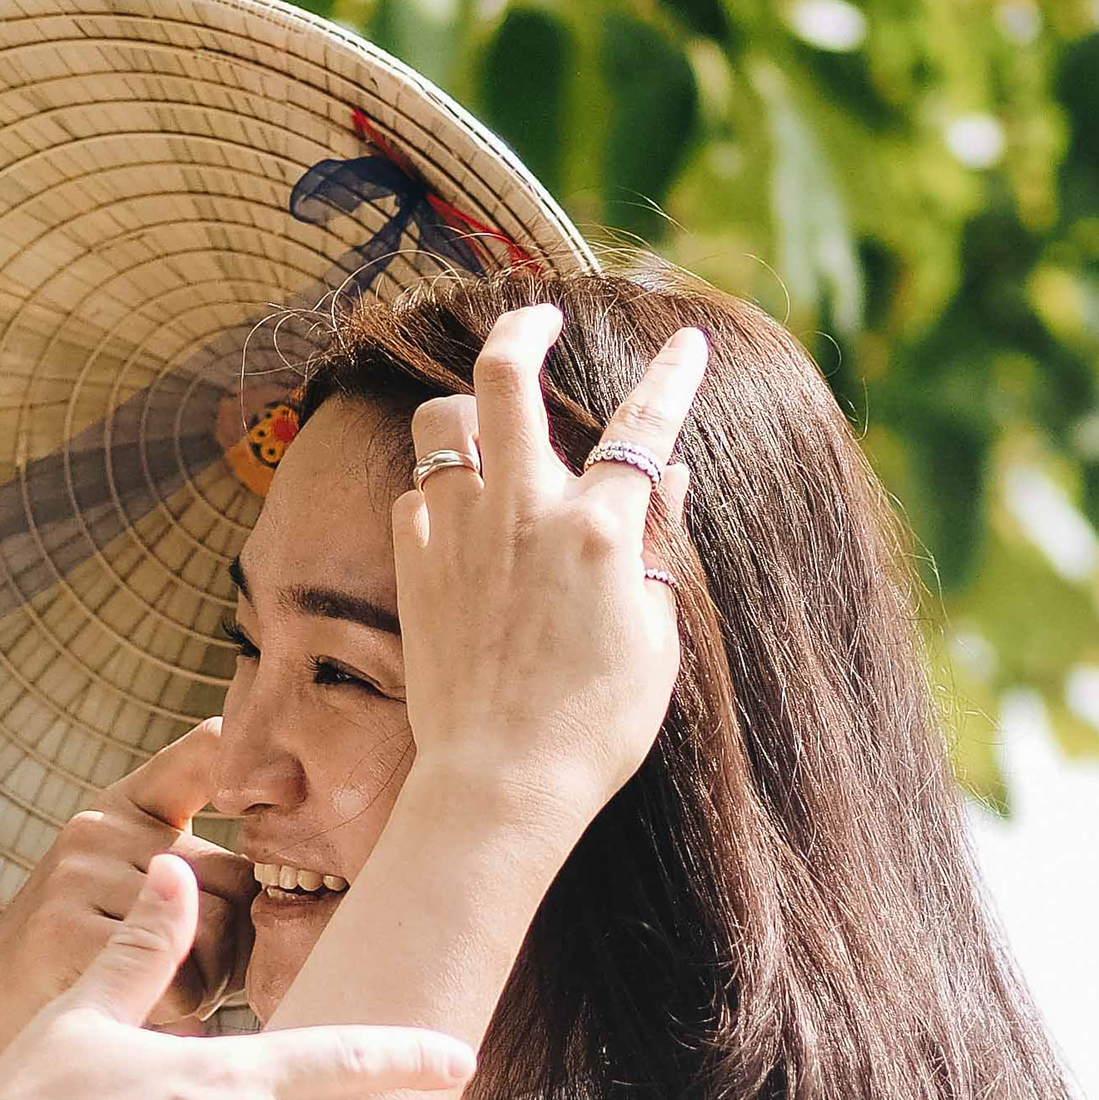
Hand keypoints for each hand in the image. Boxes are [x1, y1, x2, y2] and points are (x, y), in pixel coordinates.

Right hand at [0, 720, 254, 1099]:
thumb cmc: (81, 976)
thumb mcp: (132, 902)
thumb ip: (196, 880)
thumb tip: (285, 888)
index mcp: (121, 812)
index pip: (197, 758)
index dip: (235, 752)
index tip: (272, 761)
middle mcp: (98, 828)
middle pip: (237, 884)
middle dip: (234, 946)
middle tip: (185, 981)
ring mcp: (76, 873)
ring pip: (215, 934)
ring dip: (207, 986)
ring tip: (153, 999)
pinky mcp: (63, 928)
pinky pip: (177, 976)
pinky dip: (177, 1013)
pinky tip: (139, 1017)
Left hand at [393, 303, 706, 837]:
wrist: (502, 780)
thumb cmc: (595, 724)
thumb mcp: (655, 634)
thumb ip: (655, 543)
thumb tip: (666, 474)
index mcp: (598, 530)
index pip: (644, 426)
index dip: (671, 376)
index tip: (686, 343)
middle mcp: (523, 513)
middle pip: (505, 378)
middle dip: (520, 329)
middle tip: (534, 319)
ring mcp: (458, 534)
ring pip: (441, 425)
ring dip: (462, 410)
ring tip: (484, 421)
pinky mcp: (412, 567)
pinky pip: (414, 496)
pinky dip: (436, 493)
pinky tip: (454, 513)